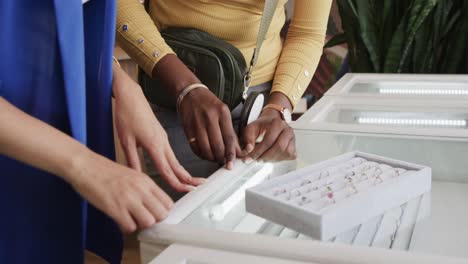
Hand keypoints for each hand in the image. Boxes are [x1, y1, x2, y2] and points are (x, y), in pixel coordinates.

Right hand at [69, 152, 172, 232]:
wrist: (85, 166)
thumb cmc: (104, 171)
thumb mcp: (132, 175)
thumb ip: (143, 188)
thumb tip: (151, 205)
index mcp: (146, 181)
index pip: (168, 202)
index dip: (161, 211)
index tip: (154, 213)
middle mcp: (140, 189)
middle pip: (162, 214)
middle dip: (154, 220)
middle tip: (143, 218)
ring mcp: (128, 199)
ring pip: (148, 222)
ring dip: (140, 225)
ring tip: (131, 219)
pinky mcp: (115, 208)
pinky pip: (130, 227)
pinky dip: (126, 227)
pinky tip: (120, 221)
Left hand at [112, 65, 204, 191]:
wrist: (130, 95)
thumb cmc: (127, 114)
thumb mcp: (125, 141)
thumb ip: (132, 161)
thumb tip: (137, 178)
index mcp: (155, 145)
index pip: (168, 170)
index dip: (177, 183)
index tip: (187, 192)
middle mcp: (163, 142)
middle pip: (177, 166)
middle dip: (189, 179)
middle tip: (199, 188)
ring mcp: (163, 138)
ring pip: (175, 160)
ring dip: (183, 172)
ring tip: (191, 182)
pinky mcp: (161, 135)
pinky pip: (171, 153)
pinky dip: (175, 164)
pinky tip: (175, 169)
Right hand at [178, 88, 241, 168]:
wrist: (190, 93)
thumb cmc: (209, 104)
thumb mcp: (223, 112)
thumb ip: (230, 131)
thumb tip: (237, 150)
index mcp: (222, 113)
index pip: (229, 138)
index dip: (231, 153)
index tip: (232, 163)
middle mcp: (210, 117)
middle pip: (217, 145)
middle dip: (221, 158)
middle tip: (223, 162)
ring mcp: (198, 123)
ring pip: (206, 148)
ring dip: (211, 158)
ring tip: (214, 158)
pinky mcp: (188, 128)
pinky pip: (194, 146)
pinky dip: (200, 154)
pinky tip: (204, 154)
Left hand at [242, 108, 295, 161]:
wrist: (270, 124)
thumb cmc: (261, 127)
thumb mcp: (250, 129)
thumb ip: (248, 138)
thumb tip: (249, 149)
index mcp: (277, 123)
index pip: (269, 140)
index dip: (258, 151)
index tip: (250, 157)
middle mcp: (288, 130)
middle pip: (279, 147)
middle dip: (266, 156)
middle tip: (256, 160)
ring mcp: (293, 139)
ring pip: (285, 153)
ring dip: (272, 159)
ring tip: (262, 158)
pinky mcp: (294, 147)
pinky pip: (289, 156)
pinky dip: (279, 159)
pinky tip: (271, 157)